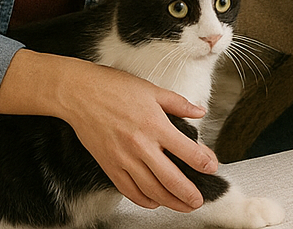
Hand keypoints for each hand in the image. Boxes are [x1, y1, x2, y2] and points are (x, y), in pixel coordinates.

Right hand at [0, 51, 214, 211]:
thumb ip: (179, 104)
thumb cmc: (115, 87)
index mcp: (155, 125)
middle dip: (188, 193)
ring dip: (169, 201)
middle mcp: (141, 145)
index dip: (203, 162)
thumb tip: (200, 112)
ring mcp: (123, 158)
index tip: (212, 168)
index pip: (186, 150)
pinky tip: (154, 202)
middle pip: (170, 178)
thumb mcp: (152, 90)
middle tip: (199, 200)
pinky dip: (143, 200)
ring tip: (182, 206)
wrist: (80, 94)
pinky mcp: (108, 166)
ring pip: (151, 189)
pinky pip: (128, 190)